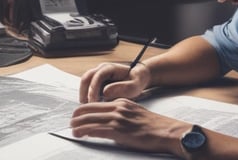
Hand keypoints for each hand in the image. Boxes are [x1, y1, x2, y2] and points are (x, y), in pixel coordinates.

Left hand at [70, 98, 188, 155]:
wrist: (166, 132)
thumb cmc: (153, 126)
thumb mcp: (134, 113)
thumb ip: (121, 114)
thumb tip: (108, 122)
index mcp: (121, 102)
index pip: (96, 103)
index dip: (84, 110)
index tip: (77, 115)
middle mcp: (118, 107)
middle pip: (90, 109)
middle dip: (77, 116)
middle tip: (71, 122)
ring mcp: (118, 118)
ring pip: (90, 119)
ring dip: (78, 125)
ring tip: (72, 129)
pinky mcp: (119, 130)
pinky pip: (96, 130)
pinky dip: (85, 131)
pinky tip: (79, 133)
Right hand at [79, 61, 150, 102]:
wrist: (137, 77)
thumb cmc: (136, 81)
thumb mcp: (134, 86)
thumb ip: (122, 88)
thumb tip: (105, 92)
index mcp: (110, 68)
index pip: (97, 76)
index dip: (93, 89)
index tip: (94, 102)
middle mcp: (101, 69)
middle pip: (86, 77)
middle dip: (84, 92)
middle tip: (86, 107)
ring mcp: (98, 74)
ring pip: (85, 82)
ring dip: (84, 94)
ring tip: (87, 108)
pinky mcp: (96, 80)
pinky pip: (87, 86)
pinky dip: (86, 95)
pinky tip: (91, 106)